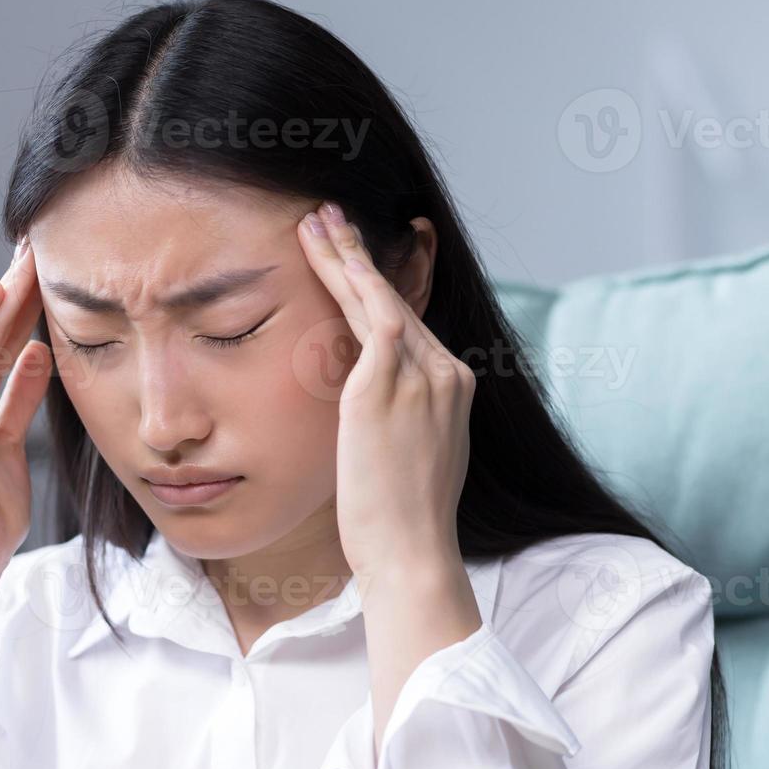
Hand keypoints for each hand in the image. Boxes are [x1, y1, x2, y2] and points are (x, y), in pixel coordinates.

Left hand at [296, 202, 475, 582]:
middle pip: (396, 299)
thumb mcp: (411, 457)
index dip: (379, 285)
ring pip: (379, 297)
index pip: (410, 323)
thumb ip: (400, 419)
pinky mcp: (388, 385)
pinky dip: (347, 280)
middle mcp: (446, 373)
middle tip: (329, 216)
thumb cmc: (401, 522)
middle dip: (359, 256)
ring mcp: (422, 376)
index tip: (354, 260)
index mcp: (453, 389)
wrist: (411, 553)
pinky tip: (323, 251)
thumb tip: (370, 408)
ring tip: (315, 220)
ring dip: (344, 255)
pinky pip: (371, 316)